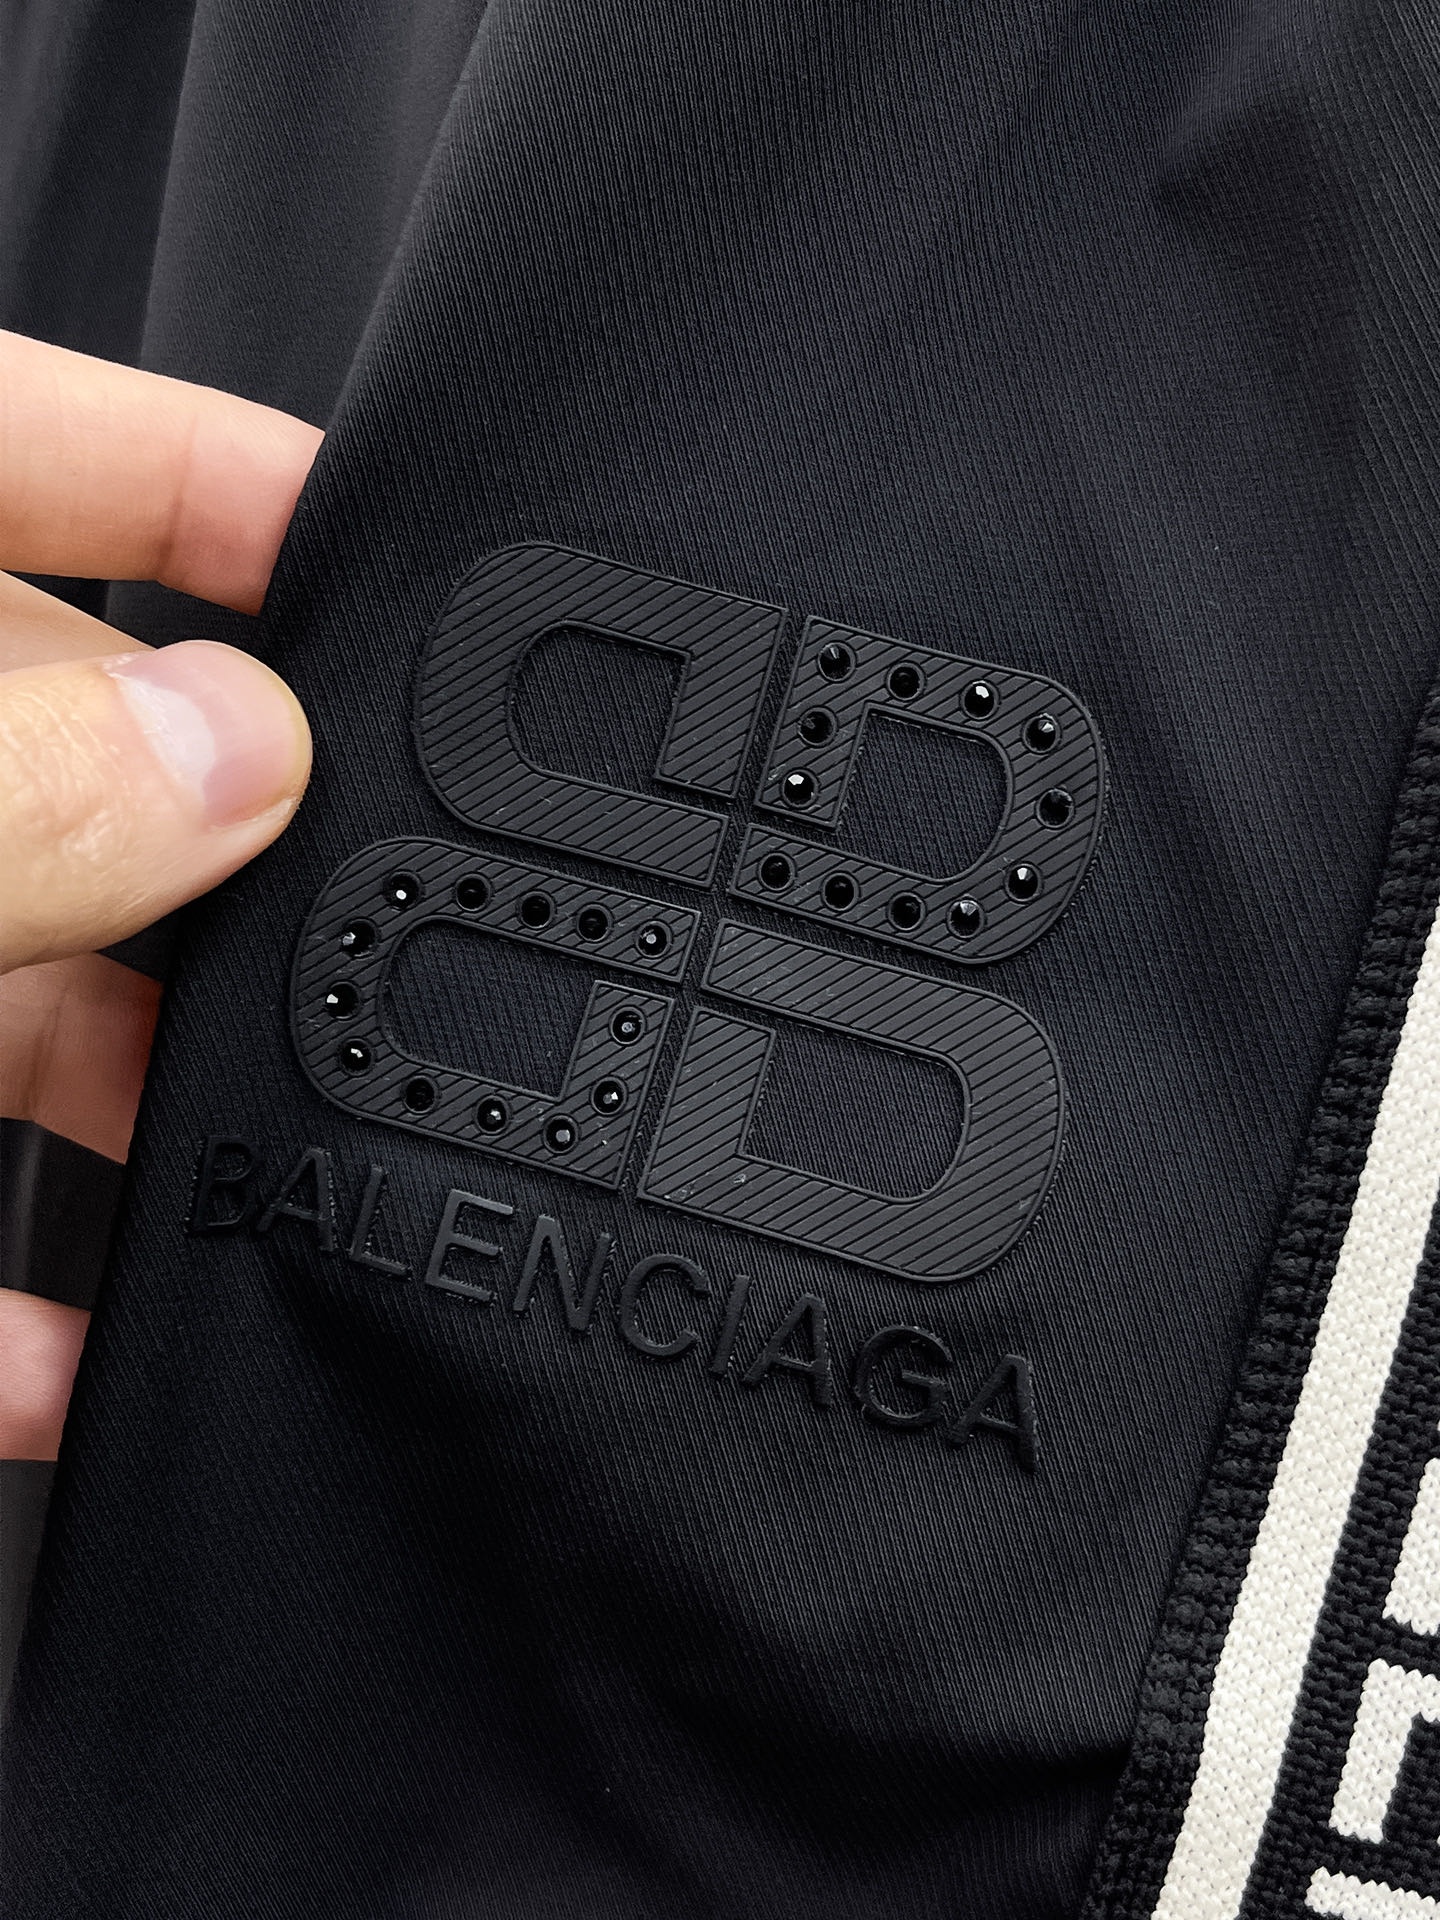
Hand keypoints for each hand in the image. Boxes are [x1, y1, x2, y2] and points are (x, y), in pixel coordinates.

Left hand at [0, 330, 320, 1457]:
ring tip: (277, 1164)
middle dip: (241, 848)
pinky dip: (11, 1307)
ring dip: (147, 1102)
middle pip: (78, 754)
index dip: (224, 476)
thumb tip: (229, 755)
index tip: (392, 551)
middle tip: (382, 921)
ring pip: (27, 998)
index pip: (36, 451)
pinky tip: (81, 1367)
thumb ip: (0, 778)